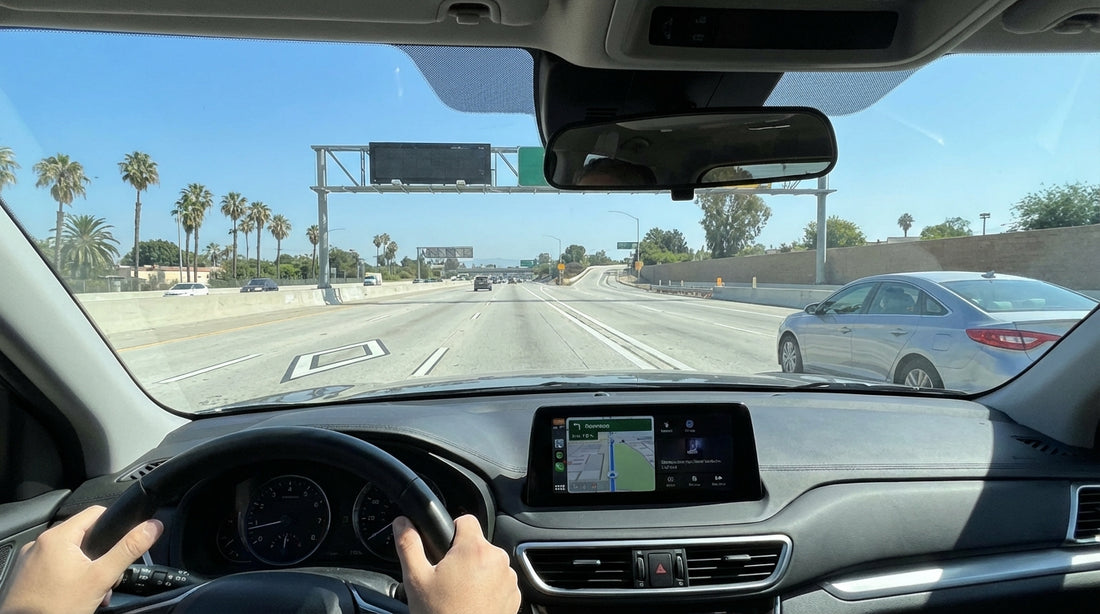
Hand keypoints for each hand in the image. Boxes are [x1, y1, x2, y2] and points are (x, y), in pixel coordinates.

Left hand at [0, 506, 162, 613]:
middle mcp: (39, 544)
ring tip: (91, 592)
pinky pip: (52, 567)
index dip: (115, 525)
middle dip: (100, 557)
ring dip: (84, 569)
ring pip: (68, 554)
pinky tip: (73, 595)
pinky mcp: (25, 576)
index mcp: (57, 536)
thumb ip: (128, 549)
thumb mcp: (101, 577)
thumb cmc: (56, 607)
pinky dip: (66, 577)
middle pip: (83, 537)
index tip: (122, 543)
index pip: (96, 513)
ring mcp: (29, 560)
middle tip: (106, 579)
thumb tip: (152, 527)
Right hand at [394, 515, 520, 613]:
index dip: (452, 531)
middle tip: (446, 578)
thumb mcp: (416, 579)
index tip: (443, 550)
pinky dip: (488, 588)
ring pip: (489, 563)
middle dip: (462, 556)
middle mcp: (497, 559)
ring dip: (477, 572)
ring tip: (459, 593)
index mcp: (474, 549)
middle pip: (477, 544)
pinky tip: (473, 602)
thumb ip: (409, 545)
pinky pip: (499, 581)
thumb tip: (402, 522)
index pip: (466, 520)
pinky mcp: (514, 596)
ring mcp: (509, 579)